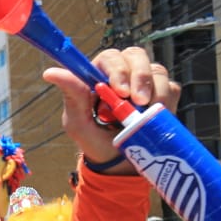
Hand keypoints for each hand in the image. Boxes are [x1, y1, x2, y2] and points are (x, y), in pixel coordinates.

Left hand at [43, 46, 179, 171]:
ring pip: (156, 70)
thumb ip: (71, 95)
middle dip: (139, 76)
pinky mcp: (164, 93)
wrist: (119, 164)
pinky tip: (154, 115)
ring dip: (153, 91)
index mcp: (98, 75)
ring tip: (143, 114)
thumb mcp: (77, 122)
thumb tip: (50, 72)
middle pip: (136, 56)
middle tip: (138, 102)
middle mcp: (122, 73)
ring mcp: (144, 82)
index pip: (110, 58)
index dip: (118, 69)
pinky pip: (170, 87)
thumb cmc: (93, 140)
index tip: (120, 91)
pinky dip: (165, 101)